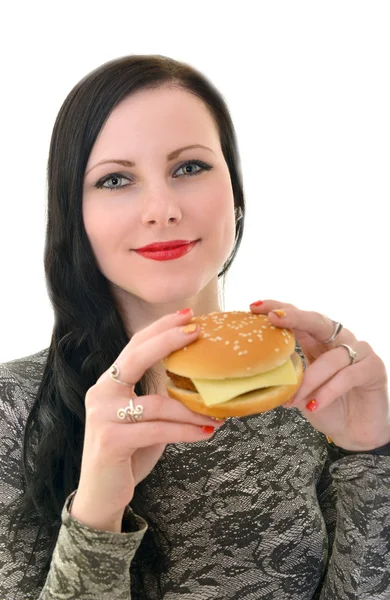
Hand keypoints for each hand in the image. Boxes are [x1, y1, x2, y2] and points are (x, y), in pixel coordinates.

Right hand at [71, 309, 222, 531]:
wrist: (101, 495)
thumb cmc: (128, 451)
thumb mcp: (144, 418)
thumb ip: (159, 396)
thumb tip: (198, 379)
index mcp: (109, 383)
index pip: (134, 347)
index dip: (160, 329)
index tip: (187, 316)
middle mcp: (101, 393)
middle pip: (135, 358)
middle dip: (167, 341)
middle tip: (196, 331)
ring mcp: (102, 416)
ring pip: (157, 403)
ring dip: (191, 409)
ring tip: (217, 414)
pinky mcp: (110, 441)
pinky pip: (157, 430)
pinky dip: (186, 431)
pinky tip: (206, 433)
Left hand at [250, 300, 388, 450]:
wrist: (353, 432)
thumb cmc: (324, 407)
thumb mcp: (297, 390)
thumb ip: (284, 376)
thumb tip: (254, 373)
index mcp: (317, 341)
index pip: (298, 318)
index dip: (279, 309)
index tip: (254, 307)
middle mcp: (339, 340)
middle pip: (317, 321)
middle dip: (294, 317)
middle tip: (274, 318)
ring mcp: (359, 352)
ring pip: (331, 358)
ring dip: (309, 380)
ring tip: (292, 400)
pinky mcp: (373, 369)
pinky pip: (347, 376)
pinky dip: (328, 392)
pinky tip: (314, 405)